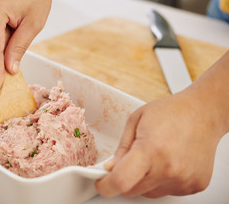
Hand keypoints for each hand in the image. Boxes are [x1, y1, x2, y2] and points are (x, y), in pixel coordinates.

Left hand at [95, 88, 225, 197]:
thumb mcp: (135, 121)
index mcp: (150, 150)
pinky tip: (168, 161)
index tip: (101, 183)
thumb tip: (110, 168)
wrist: (203, 113)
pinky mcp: (194, 185)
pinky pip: (167, 191)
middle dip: (124, 178)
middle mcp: (168, 168)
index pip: (120, 181)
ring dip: (144, 180)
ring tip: (154, 156)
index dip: (106, 185)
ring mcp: (182, 180)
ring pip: (148, 193)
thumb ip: (121, 148)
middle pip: (131, 190)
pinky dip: (161, 180)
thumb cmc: (171, 112)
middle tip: (131, 161)